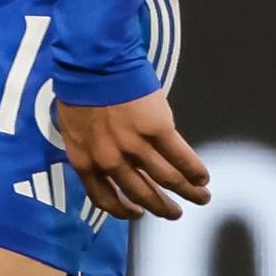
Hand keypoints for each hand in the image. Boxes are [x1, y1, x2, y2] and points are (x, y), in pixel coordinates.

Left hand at [57, 90, 212, 221]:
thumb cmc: (80, 86)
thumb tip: (102, 156)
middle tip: (174, 213)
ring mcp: (135, 146)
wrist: (94, 61)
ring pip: (166, 179)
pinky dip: (194, 169)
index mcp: (86, 160)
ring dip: (186, 191)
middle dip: (161, 207)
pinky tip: (203, 177)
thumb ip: (88, 146)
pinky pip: (180, 157)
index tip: (137, 214)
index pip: (104, 198)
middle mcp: (110, 160)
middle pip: (140, 193)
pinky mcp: (157, 129)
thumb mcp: (72, 126)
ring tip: (200, 198)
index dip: (122, 210)